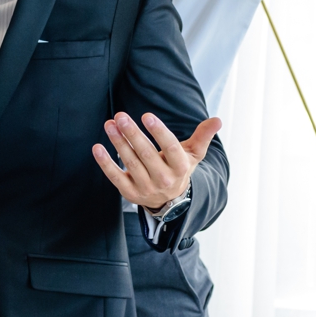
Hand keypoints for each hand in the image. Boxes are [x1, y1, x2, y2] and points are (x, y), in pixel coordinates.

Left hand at [93, 111, 221, 210]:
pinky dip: (105, 163)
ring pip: (130, 163)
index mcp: (180, 167)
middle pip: (146, 154)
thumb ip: (203, 136)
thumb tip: (217, 119)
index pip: (170, 148)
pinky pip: (115, 177)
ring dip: (118, 142)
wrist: (169, 200)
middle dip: (132, 134)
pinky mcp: (130, 193)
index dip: (159, 132)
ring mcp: (146, 188)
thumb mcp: (193, 154)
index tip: (146, 115)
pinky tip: (98, 147)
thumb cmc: (179, 168)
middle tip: (121, 116)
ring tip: (110, 124)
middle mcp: (163, 179)